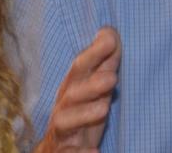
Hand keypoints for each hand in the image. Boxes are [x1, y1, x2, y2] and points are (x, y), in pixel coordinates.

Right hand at [35, 27, 120, 152]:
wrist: (59, 147)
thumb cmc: (82, 107)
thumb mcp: (94, 84)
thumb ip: (104, 61)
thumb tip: (109, 32)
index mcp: (73, 85)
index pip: (82, 66)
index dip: (94, 52)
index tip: (111, 39)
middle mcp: (65, 105)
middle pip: (74, 92)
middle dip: (91, 84)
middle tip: (111, 79)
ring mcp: (63, 129)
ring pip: (66, 121)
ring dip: (84, 114)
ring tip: (103, 109)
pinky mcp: (65, 150)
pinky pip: (69, 152)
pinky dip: (79, 152)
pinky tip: (94, 151)